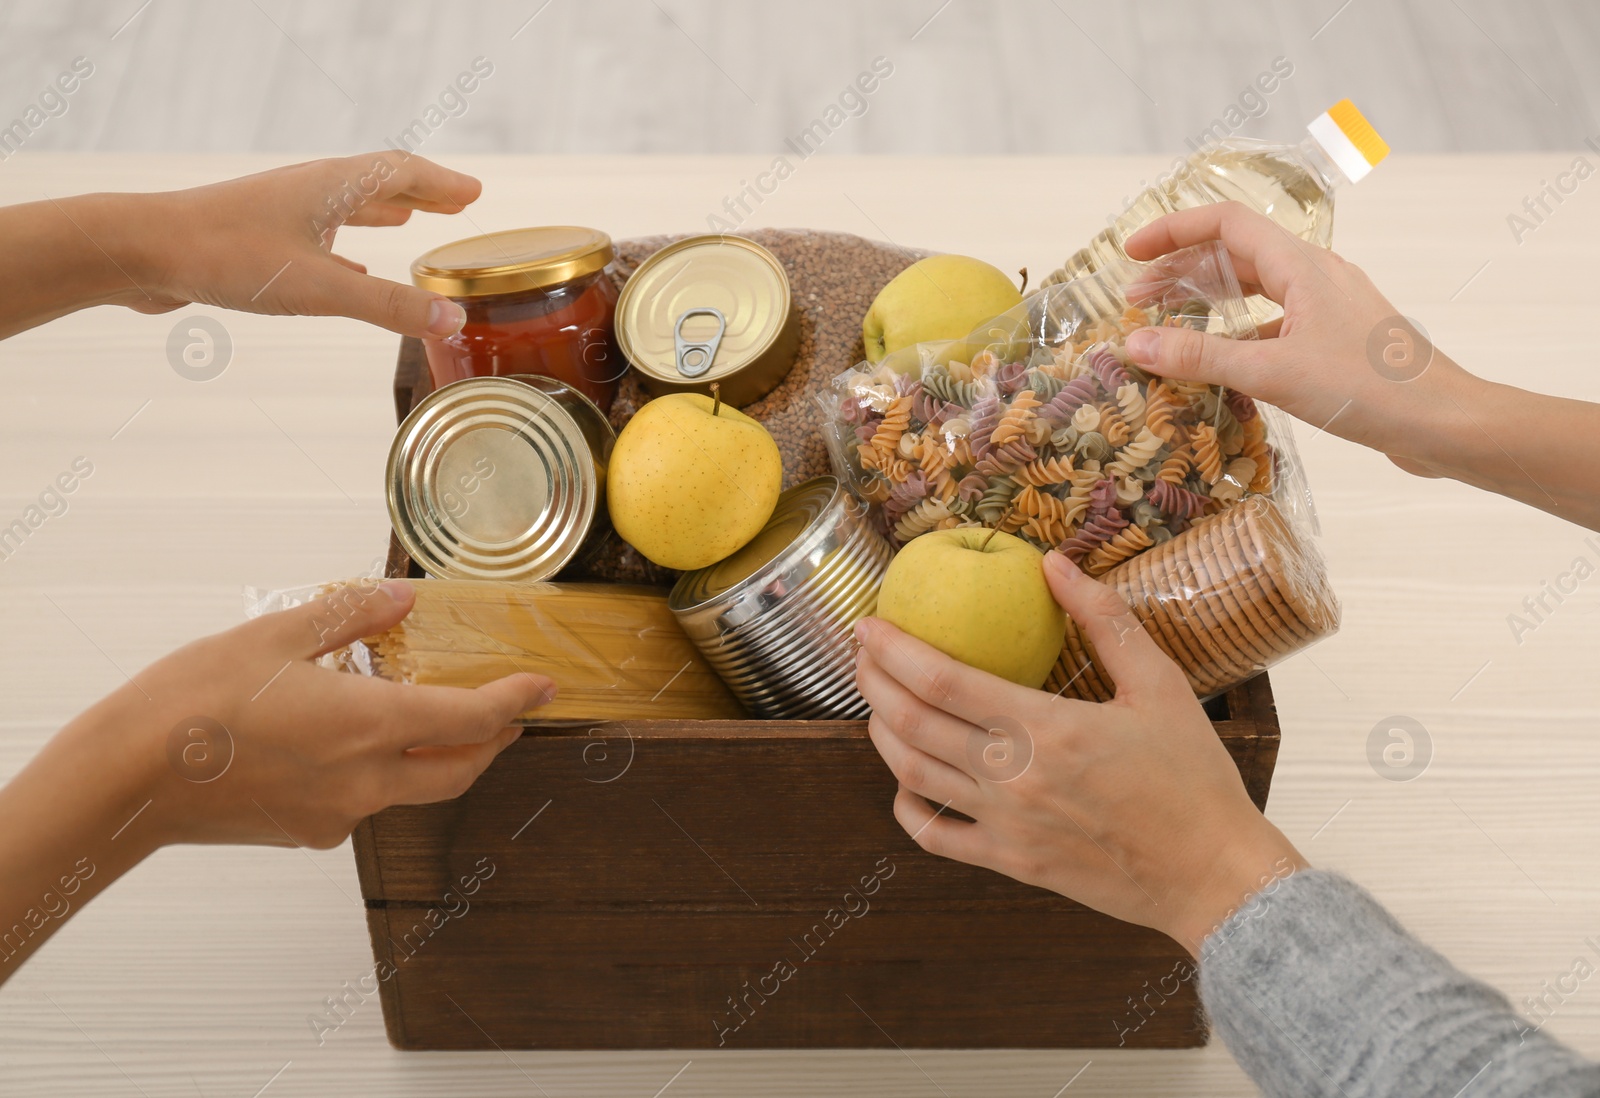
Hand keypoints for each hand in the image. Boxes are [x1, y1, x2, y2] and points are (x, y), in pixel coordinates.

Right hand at [0, 577, 548, 977]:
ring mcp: (337, 816)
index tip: (542, 688)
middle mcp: (366, 781)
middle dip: (492, 742)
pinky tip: (357, 744)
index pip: (471, 720)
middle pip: (460, 771)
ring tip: (437, 722)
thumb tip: (402, 598)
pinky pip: (365, 804)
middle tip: (506, 714)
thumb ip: (350, 616)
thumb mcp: (276, 634)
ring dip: (440, 761)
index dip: (515, 702)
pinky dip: (383, 775)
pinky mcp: (307, 834)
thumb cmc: (193, 702)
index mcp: (369, 726)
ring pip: (416, 792)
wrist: (126, 780)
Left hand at [116, 151, 479, 338]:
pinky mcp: (258, 241)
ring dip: (385, 213)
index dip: (442, 184)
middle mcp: (309, 193)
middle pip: (378, 184)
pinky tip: (352, 266)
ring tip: (410, 222)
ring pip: (346, 208)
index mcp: (331, 188)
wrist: (140, 251)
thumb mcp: (318, 286)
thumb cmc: (225, 255)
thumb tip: (451, 319)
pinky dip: (347, 248)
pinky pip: (317, 239)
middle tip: (455, 202)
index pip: (402, 173)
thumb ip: (387, 304)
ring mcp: (282, 215)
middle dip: (420, 194)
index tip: (473, 192)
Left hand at [854, 550, 1302, 954]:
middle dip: (873, 681)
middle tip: (861, 652)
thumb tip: (1054, 565)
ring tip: (874, 701)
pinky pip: (936, 837)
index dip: (894, 649)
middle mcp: (1013, 778)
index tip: (869, 624)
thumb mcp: (1161, 685)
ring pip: (913, 776)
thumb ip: (1104, 620)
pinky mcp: (1010, 863)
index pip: (942, 679)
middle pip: (912, 724)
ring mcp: (1005, 826)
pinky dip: (906, 807)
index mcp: (1046, 728)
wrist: (1213, 876)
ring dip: (881, 734)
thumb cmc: (1193, 778)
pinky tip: (903, 782)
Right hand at [1121, 201, 1475, 477]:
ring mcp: (1328, 307)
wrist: (1443, 422)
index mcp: (1301, 266)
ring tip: (1168, 328)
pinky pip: (1274, 323)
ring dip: (1209, 302)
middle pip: (1237, 254)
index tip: (1132, 253)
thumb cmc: (1367, 389)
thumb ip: (1200, 356)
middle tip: (1136, 300)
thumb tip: (1135, 343)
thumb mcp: (1272, 372)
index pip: (1225, 223)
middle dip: (1182, 270)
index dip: (1173, 230)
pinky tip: (1219, 364)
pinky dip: (1238, 334)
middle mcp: (1316, 275)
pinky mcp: (1336, 341)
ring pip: (1256, 289)